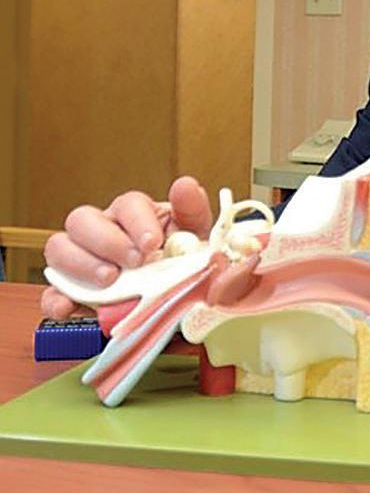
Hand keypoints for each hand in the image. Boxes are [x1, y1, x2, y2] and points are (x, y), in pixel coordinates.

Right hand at [41, 176, 212, 318]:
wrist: (182, 299)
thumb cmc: (185, 260)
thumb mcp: (197, 236)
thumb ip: (192, 210)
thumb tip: (185, 185)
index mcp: (135, 215)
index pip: (128, 204)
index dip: (138, 221)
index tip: (153, 243)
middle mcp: (103, 231)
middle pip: (83, 220)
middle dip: (106, 241)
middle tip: (133, 263)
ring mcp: (83, 261)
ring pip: (60, 248)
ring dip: (81, 265)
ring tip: (109, 282)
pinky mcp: (73, 293)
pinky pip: (51, 292)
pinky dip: (56, 299)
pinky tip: (70, 307)